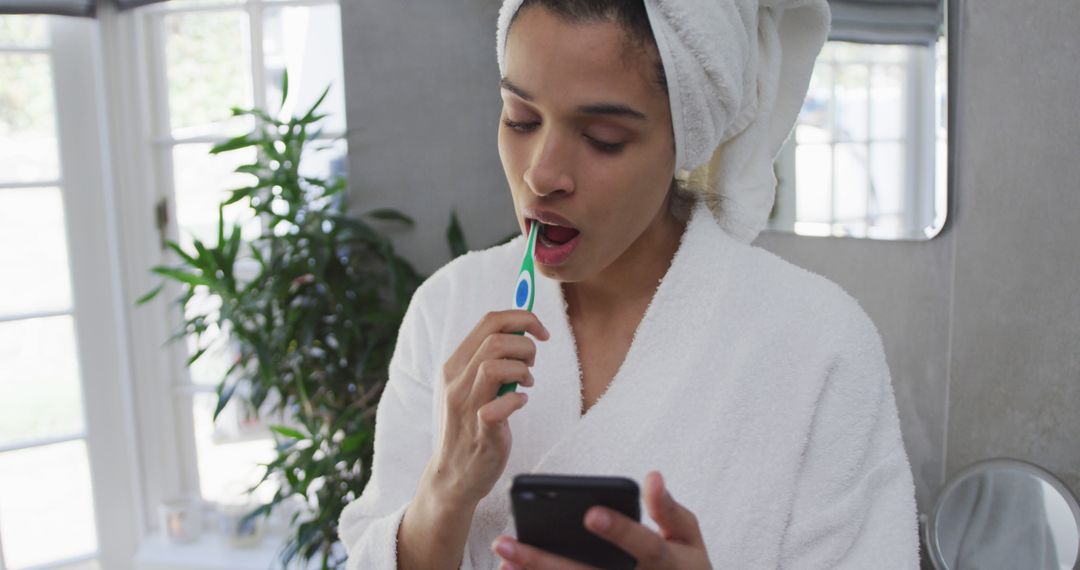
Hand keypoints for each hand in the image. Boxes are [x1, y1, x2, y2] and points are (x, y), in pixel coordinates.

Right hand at [423, 310, 548, 507]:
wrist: (453, 474)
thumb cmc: (469, 425)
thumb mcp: (470, 385)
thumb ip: (488, 359)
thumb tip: (522, 331)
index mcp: (455, 365)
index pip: (489, 322)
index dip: (522, 318)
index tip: (541, 332)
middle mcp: (455, 381)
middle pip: (495, 340)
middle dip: (526, 346)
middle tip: (532, 364)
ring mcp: (466, 406)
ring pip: (494, 366)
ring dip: (522, 371)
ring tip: (526, 385)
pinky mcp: (480, 430)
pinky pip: (500, 405)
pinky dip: (518, 400)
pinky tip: (520, 404)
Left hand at [492, 471, 712, 569]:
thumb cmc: (684, 565)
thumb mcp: (689, 537)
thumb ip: (670, 510)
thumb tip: (652, 476)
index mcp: (666, 563)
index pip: (643, 546)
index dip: (619, 530)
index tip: (591, 512)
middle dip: (545, 562)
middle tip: (508, 543)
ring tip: (503, 559)